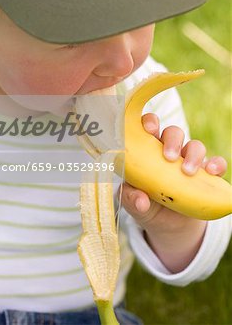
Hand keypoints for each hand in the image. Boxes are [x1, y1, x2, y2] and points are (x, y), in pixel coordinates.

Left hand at [119, 113, 227, 231]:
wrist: (167, 225)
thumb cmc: (145, 204)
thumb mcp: (132, 202)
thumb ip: (131, 198)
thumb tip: (141, 202)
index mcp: (148, 149)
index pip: (149, 126)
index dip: (150, 122)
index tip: (150, 129)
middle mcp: (169, 151)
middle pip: (174, 133)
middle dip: (173, 141)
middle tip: (169, 157)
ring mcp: (189, 162)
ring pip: (195, 146)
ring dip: (193, 155)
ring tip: (187, 172)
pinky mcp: (206, 175)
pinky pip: (216, 163)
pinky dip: (216, 164)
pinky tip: (211, 171)